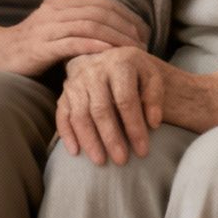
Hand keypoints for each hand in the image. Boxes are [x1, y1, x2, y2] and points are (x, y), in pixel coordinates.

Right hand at [0, 0, 147, 77]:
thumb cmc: (29, 46)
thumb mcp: (53, 28)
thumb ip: (74, 23)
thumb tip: (107, 28)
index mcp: (59, 4)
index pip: (100, 2)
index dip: (123, 14)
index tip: (140, 30)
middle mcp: (54, 11)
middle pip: (98, 12)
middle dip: (124, 26)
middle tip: (141, 42)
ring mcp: (46, 28)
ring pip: (88, 25)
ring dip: (114, 37)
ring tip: (131, 49)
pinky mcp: (40, 47)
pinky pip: (72, 43)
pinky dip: (93, 45)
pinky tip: (109, 53)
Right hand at [55, 48, 170, 165]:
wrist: (110, 56)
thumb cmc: (135, 72)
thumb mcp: (151, 76)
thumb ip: (155, 98)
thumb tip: (153, 123)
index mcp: (118, 64)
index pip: (125, 100)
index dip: (134, 127)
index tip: (143, 150)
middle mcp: (93, 70)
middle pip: (100, 109)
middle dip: (111, 138)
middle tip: (122, 160)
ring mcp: (76, 81)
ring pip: (80, 114)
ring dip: (89, 140)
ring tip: (100, 161)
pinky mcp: (65, 92)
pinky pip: (62, 114)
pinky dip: (66, 134)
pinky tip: (75, 152)